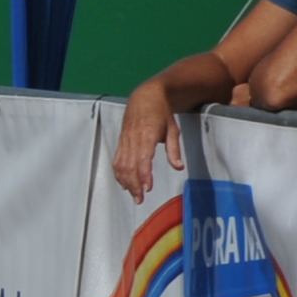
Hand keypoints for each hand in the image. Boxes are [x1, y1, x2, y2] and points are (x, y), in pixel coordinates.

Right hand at [113, 83, 180, 200]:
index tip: (148, 188)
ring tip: (133, 194)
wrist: (145, 97)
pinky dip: (119, 173)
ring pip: (121, 165)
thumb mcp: (173, 130)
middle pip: (130, 166)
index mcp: (147, 135)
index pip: (143, 159)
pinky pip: (117, 160)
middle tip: (140, 199)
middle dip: (134, 184)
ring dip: (126, 181)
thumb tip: (179, 167)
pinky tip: (124, 183)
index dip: (144, 175)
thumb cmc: (161, 113)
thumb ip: (174, 150)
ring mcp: (125, 141)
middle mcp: (133, 139)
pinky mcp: (121, 142)